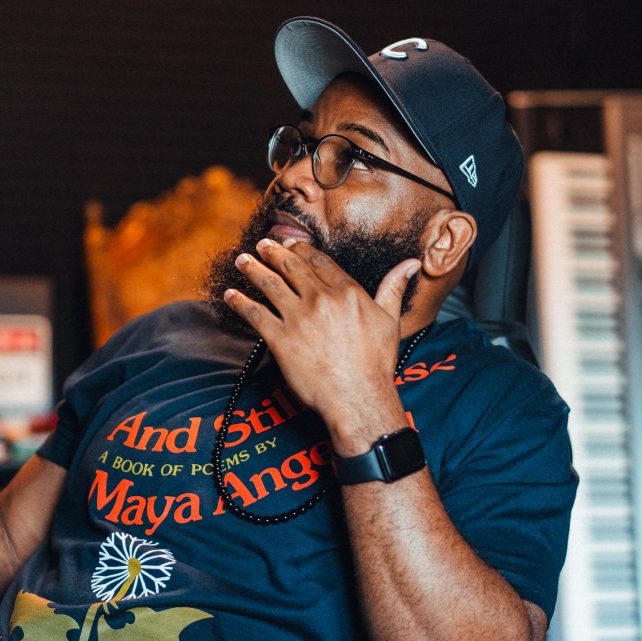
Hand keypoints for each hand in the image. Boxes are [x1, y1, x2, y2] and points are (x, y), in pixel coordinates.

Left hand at [223, 238, 419, 446]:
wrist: (358, 397)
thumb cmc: (376, 364)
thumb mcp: (390, 320)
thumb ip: (393, 288)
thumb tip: (410, 264)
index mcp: (346, 292)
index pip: (318, 261)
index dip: (301, 249)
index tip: (290, 243)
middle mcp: (320, 299)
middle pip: (291, 267)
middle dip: (273, 252)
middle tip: (261, 245)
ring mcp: (298, 318)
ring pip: (270, 285)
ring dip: (253, 270)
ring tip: (242, 261)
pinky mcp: (280, 339)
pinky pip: (255, 314)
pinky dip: (240, 302)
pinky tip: (230, 295)